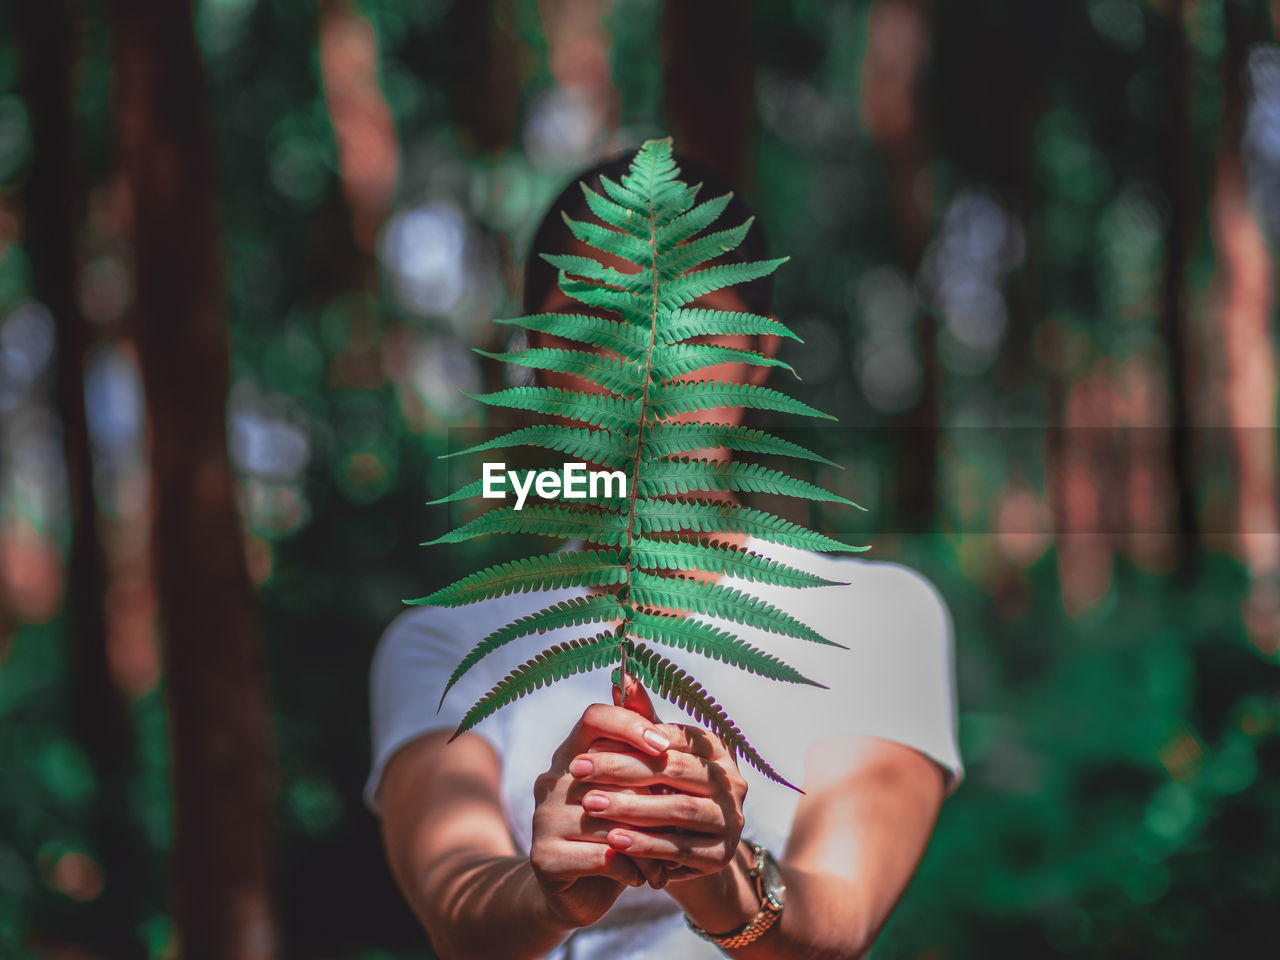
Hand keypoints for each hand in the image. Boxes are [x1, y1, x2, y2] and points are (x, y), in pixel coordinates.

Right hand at [529, 691, 673, 928]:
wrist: (578, 892)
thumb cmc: (615, 831)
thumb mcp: (630, 791)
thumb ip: (644, 754)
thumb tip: (667, 702)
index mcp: (571, 754)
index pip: (594, 717)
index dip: (630, 725)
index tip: (664, 746)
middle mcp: (551, 781)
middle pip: (609, 772)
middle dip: (652, 799)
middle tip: (684, 818)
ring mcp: (543, 819)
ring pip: (609, 820)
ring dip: (648, 843)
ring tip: (671, 859)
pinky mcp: (544, 857)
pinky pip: (602, 857)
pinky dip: (632, 868)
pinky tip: (645, 877)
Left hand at [568, 678, 748, 884]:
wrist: (687, 853)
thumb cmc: (664, 792)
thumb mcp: (654, 757)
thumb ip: (641, 719)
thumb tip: (621, 677)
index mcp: (717, 750)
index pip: (674, 737)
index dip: (632, 738)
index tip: (586, 746)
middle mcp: (732, 781)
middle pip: (673, 769)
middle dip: (621, 770)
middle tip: (578, 771)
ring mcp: (731, 819)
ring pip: (679, 808)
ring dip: (631, 807)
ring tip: (590, 805)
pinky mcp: (722, 855)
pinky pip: (680, 847)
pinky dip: (646, 844)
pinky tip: (614, 840)